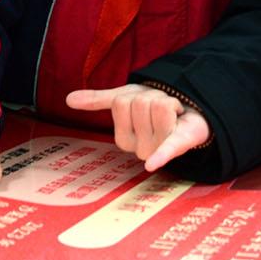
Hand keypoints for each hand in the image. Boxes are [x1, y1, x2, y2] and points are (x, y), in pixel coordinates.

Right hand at [67, 84, 208, 170]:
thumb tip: (68, 99)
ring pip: (159, 108)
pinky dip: (160, 156)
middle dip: (153, 96)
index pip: (121, 104)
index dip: (136, 96)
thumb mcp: (125, 98)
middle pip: (140, 104)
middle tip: (162, 107)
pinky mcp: (182, 144)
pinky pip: (167, 150)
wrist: (192, 110)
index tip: (145, 104)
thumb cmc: (153, 108)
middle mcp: (140, 148)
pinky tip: (152, 164)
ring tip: (173, 112)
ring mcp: (160, 147)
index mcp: (124, 140)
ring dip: (169, 100)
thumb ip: (98, 101)